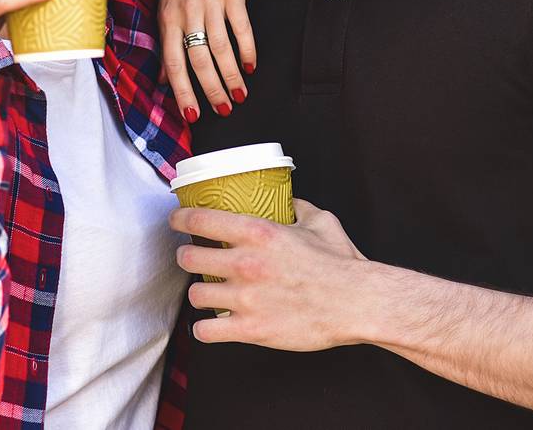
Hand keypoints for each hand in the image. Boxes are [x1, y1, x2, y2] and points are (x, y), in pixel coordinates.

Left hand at [158, 0, 256, 119]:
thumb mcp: (165, 12)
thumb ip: (166, 47)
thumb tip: (163, 82)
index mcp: (168, 19)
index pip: (173, 62)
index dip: (182, 91)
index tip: (193, 115)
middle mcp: (188, 12)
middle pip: (199, 58)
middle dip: (212, 88)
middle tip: (223, 109)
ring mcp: (211, 3)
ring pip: (221, 46)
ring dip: (231, 75)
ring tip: (239, 94)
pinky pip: (241, 27)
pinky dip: (247, 49)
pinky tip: (250, 66)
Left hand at [172, 199, 367, 349]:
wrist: (356, 303)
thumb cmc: (341, 263)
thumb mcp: (320, 222)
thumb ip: (299, 207)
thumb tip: (290, 201)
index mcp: (258, 232)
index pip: (200, 219)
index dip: (180, 219)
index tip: (176, 221)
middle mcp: (245, 263)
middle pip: (188, 258)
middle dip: (187, 257)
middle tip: (193, 258)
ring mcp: (245, 299)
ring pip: (195, 295)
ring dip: (199, 293)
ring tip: (207, 293)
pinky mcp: (250, 329)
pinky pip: (206, 331)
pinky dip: (205, 329)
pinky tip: (212, 324)